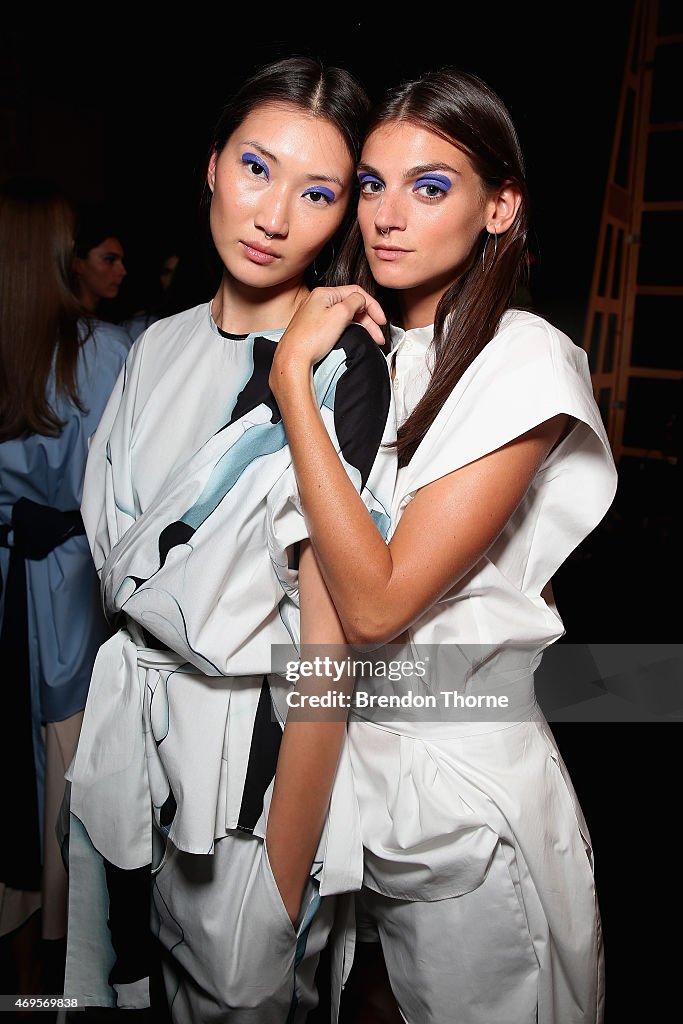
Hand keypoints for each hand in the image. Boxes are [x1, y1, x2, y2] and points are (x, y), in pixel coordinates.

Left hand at [270, 286, 385, 396]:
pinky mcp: (314, 329)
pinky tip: (355, 338)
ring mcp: (315, 315)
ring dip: (361, 326)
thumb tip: (361, 300)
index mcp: (323, 293)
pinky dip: (349, 330)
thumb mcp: (340, 314)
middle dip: (368, 319)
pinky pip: (337, 324)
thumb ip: (355, 301)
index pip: (356, 292)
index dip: (373, 306)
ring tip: (371, 339)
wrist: (292, 359)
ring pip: (345, 316)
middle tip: (378, 334)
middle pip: (351, 305)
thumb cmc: (310, 339)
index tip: (381, 320)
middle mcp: (318, 301)